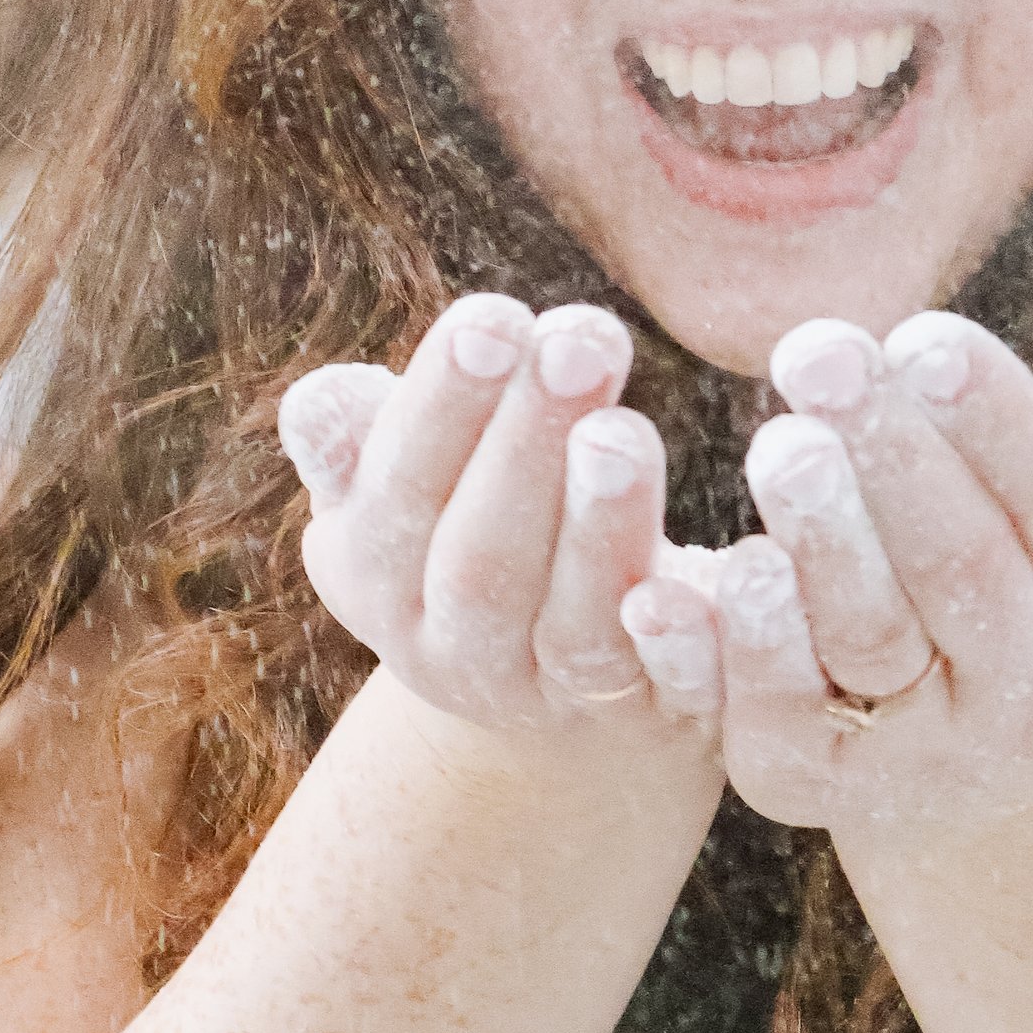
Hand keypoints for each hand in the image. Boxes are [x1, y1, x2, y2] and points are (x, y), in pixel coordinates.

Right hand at [278, 295, 713, 764]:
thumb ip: (361, 438)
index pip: (399, 493)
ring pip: (573, 628)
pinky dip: (682, 640)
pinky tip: (706, 572)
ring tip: (625, 428)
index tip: (498, 316)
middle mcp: (452, 653)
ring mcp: (551, 698)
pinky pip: (668, 688)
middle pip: (481, 562)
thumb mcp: (397, 484)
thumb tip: (326, 401)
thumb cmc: (469, 522)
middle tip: (580, 338)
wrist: (548, 686)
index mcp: (373, 577)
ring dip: (600, 528)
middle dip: (526, 445)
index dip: (445, 408)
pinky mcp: (653, 716)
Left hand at [619, 313, 1032, 831]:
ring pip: (869, 643)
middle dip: (891, 457)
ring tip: (776, 444)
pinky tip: (671, 582)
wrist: (995, 732)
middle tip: (818, 353)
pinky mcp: (820, 785)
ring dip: (818, 540)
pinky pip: (772, 717)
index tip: (924, 336)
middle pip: (963, 571)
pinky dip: (724, 650)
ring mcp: (931, 754)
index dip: (998, 422)